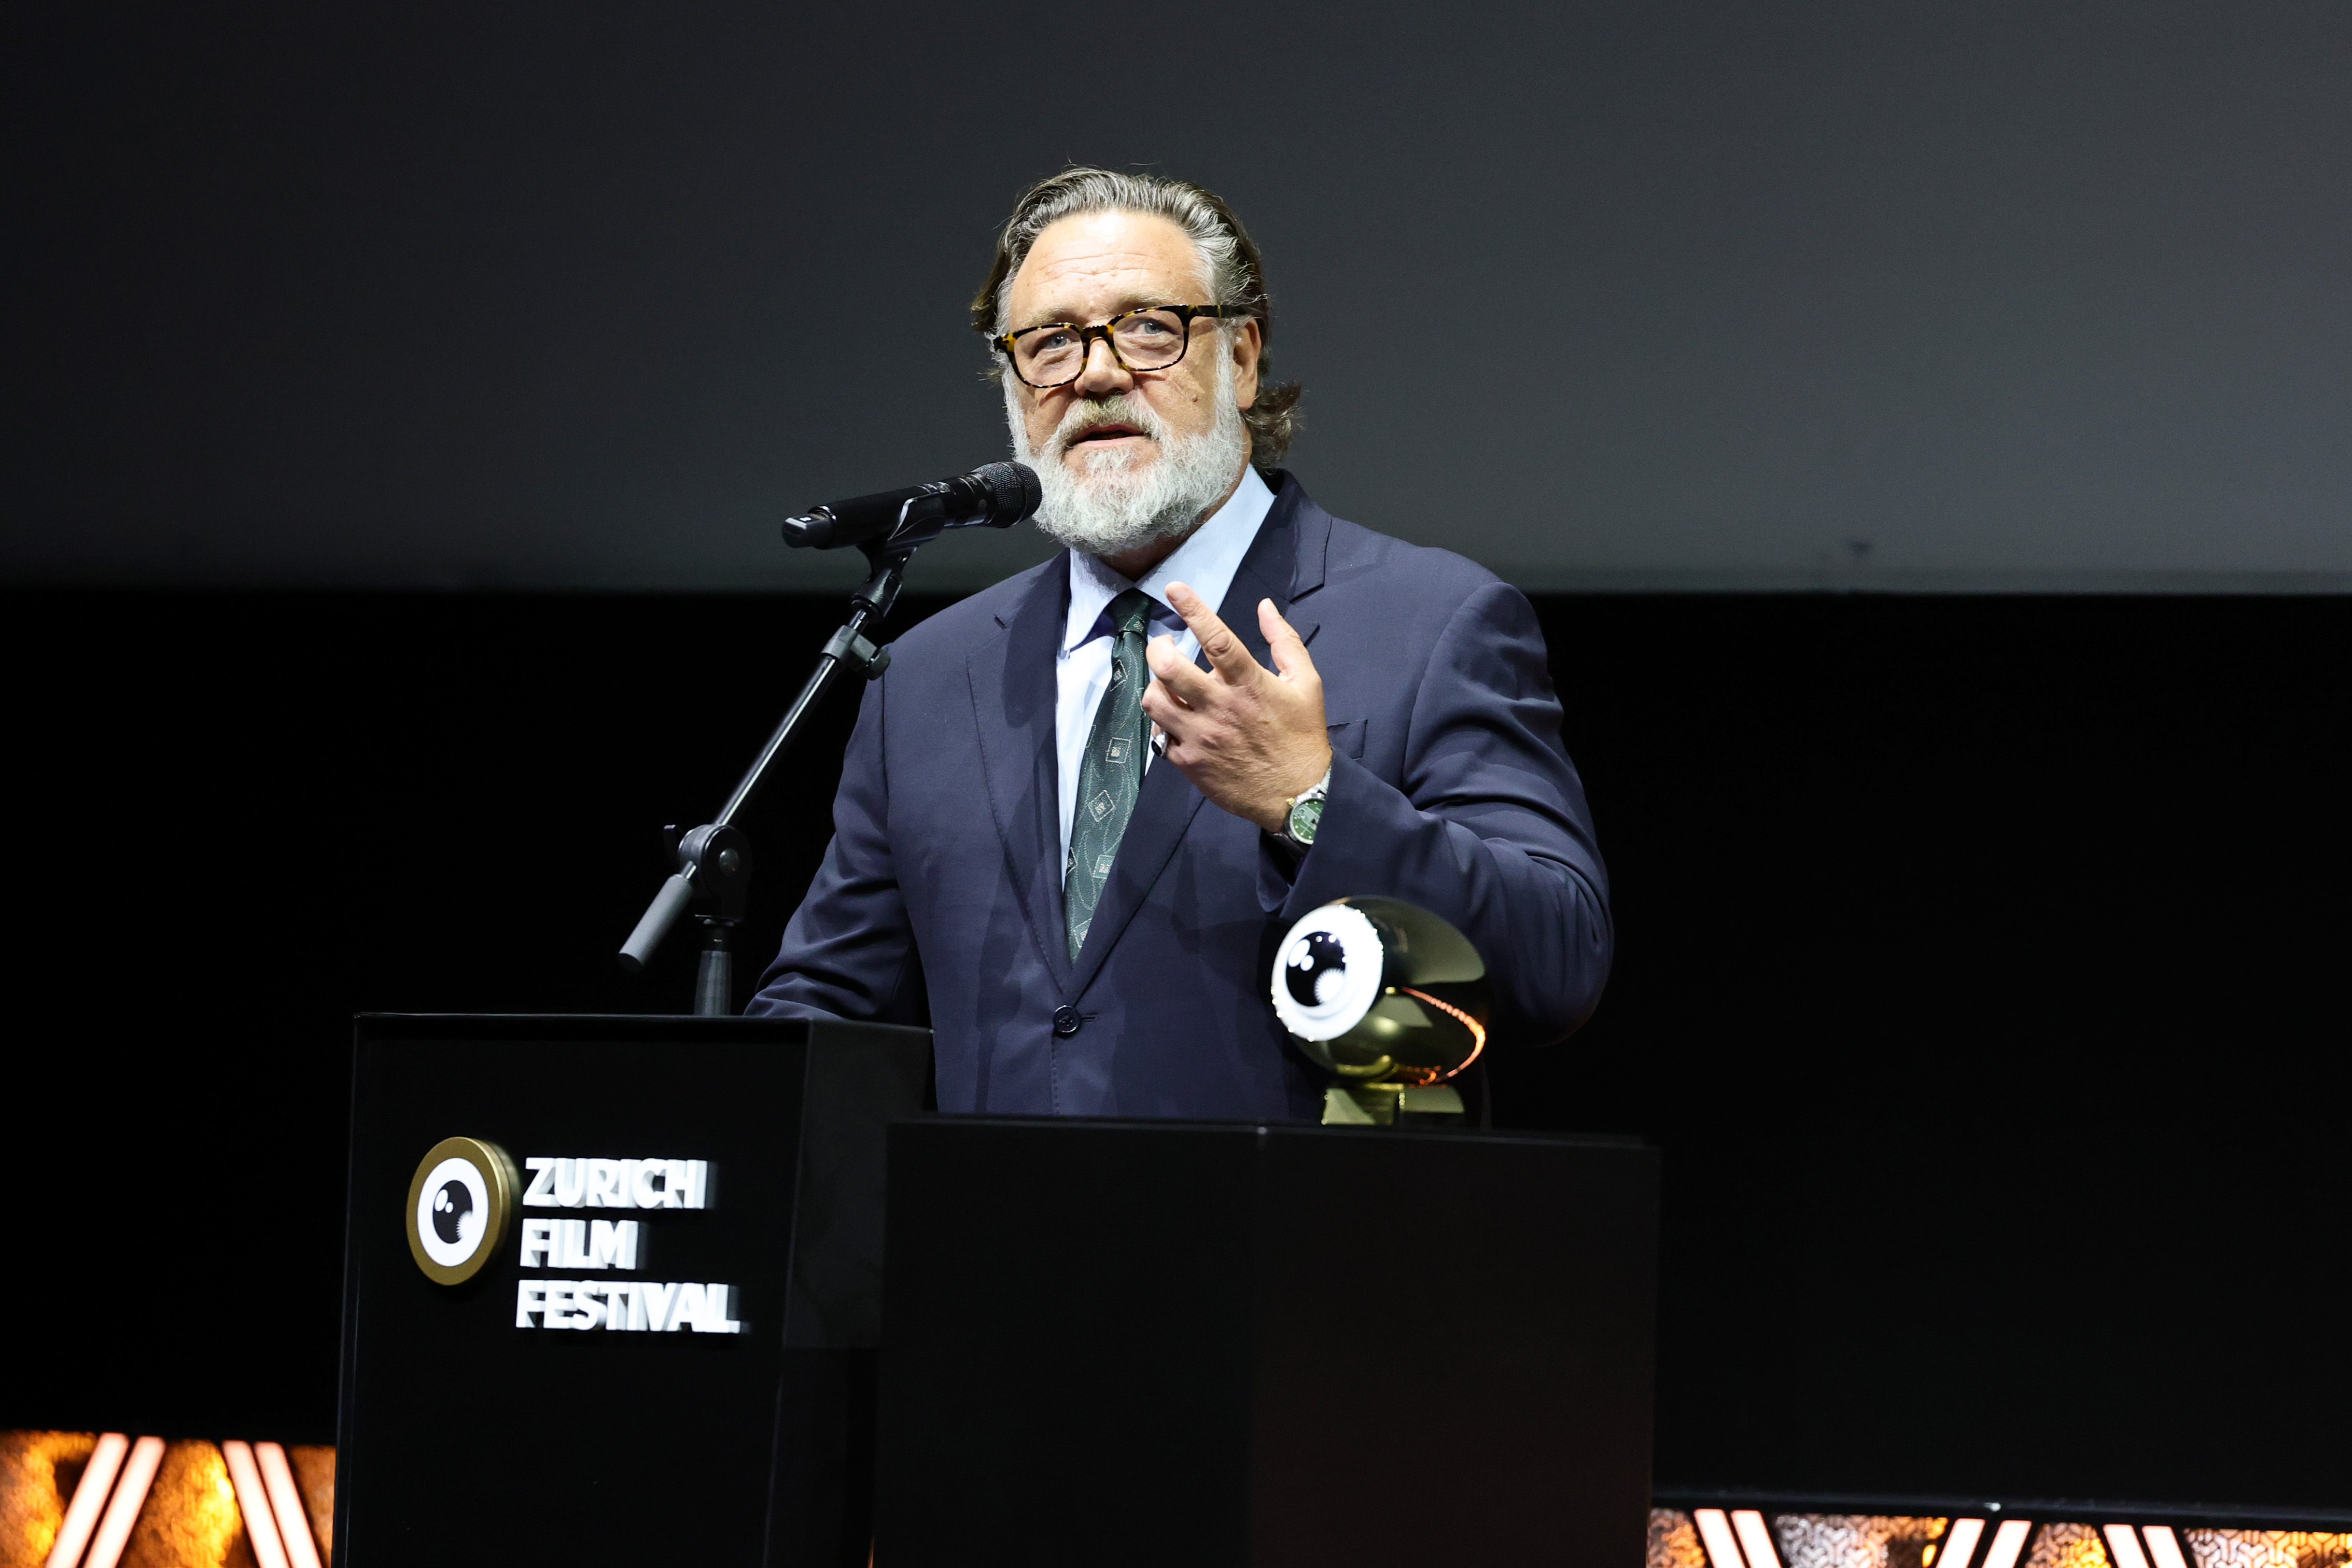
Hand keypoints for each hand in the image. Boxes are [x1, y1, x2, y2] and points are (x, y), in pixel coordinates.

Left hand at [1142, 583, 1332, 834]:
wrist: (1298, 797)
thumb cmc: (1302, 736)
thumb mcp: (1307, 684)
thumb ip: (1285, 642)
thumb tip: (1265, 607)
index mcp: (1249, 685)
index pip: (1215, 639)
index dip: (1192, 609)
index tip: (1174, 588)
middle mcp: (1219, 708)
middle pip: (1168, 668)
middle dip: (1158, 648)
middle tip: (1163, 645)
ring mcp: (1200, 737)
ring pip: (1154, 701)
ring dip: (1155, 685)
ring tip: (1166, 683)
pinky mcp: (1189, 763)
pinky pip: (1160, 736)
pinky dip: (1165, 722)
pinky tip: (1177, 719)